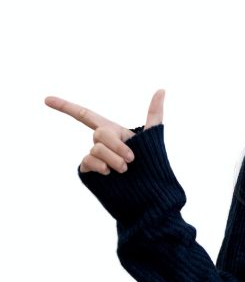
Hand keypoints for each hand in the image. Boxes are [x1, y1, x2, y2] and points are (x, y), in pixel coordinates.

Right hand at [44, 89, 164, 174]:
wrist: (148, 192)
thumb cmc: (151, 164)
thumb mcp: (153, 136)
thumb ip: (155, 113)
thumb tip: (162, 89)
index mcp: (112, 131)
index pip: (85, 115)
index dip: (66, 107)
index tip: (46, 99)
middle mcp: (100, 143)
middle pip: (99, 133)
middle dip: (117, 145)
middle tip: (132, 159)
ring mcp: (93, 158)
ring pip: (96, 149)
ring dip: (113, 159)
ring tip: (125, 169)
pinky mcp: (88, 171)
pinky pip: (88, 162)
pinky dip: (100, 166)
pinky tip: (109, 173)